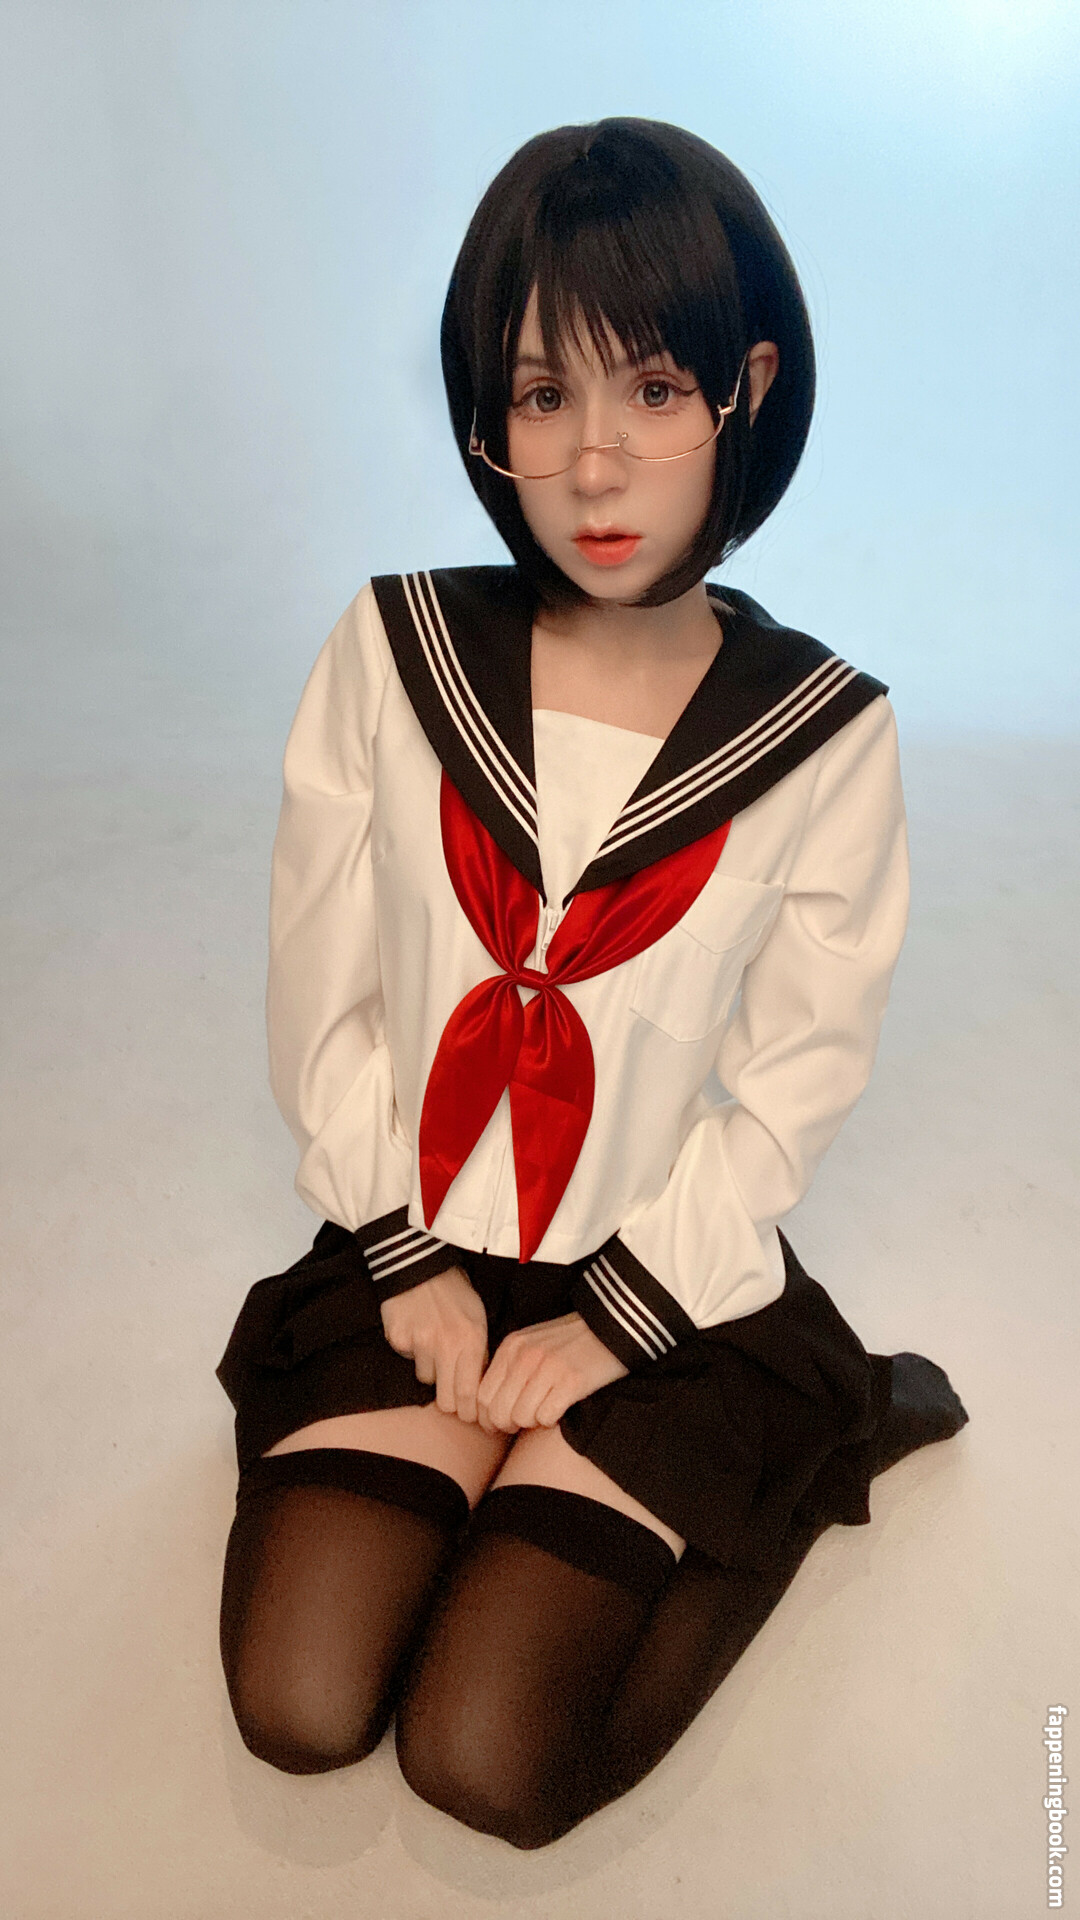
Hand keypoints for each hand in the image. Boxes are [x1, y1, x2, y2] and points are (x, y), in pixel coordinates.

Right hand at [379, 1266, 488, 1423]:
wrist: (420, 1265)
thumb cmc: (454, 1292)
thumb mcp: (478, 1318)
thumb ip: (479, 1352)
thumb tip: (480, 1388)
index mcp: (472, 1339)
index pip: (470, 1394)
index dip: (472, 1413)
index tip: (475, 1418)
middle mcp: (446, 1344)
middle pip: (447, 1400)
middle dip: (452, 1403)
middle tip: (454, 1398)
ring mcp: (420, 1342)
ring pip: (427, 1379)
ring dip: (432, 1369)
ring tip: (435, 1343)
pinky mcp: (398, 1339)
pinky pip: (408, 1359)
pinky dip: (413, 1351)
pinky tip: (418, 1330)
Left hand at [475, 1311, 628, 1434]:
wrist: (611, 1327)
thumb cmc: (568, 1342)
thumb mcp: (531, 1344)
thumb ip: (509, 1368)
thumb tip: (490, 1409)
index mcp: (511, 1347)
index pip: (482, 1395)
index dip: (489, 1417)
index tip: (501, 1424)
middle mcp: (525, 1356)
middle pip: (498, 1411)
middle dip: (508, 1425)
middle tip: (523, 1424)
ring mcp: (548, 1367)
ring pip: (521, 1417)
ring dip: (532, 1422)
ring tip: (544, 1411)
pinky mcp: (571, 1381)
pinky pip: (546, 1417)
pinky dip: (551, 1420)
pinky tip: (560, 1408)